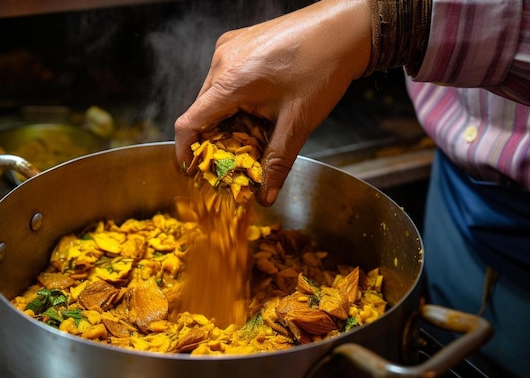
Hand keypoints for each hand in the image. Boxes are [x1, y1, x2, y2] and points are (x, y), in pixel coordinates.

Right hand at [174, 0, 371, 205]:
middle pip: (201, 111)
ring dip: (225, 118)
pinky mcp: (239, 42)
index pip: (189, 123)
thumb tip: (265, 195)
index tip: (191, 171)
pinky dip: (234, 99)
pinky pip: (225, 78)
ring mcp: (229, 47)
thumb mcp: (297, 122)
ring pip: (214, 95)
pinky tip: (256, 108)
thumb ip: (277, 162)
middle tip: (232, 160)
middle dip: (213, 139)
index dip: (185, 151)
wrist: (343, 29)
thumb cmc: (322, 69)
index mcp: (230, 81)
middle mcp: (222, 60)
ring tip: (251, 133)